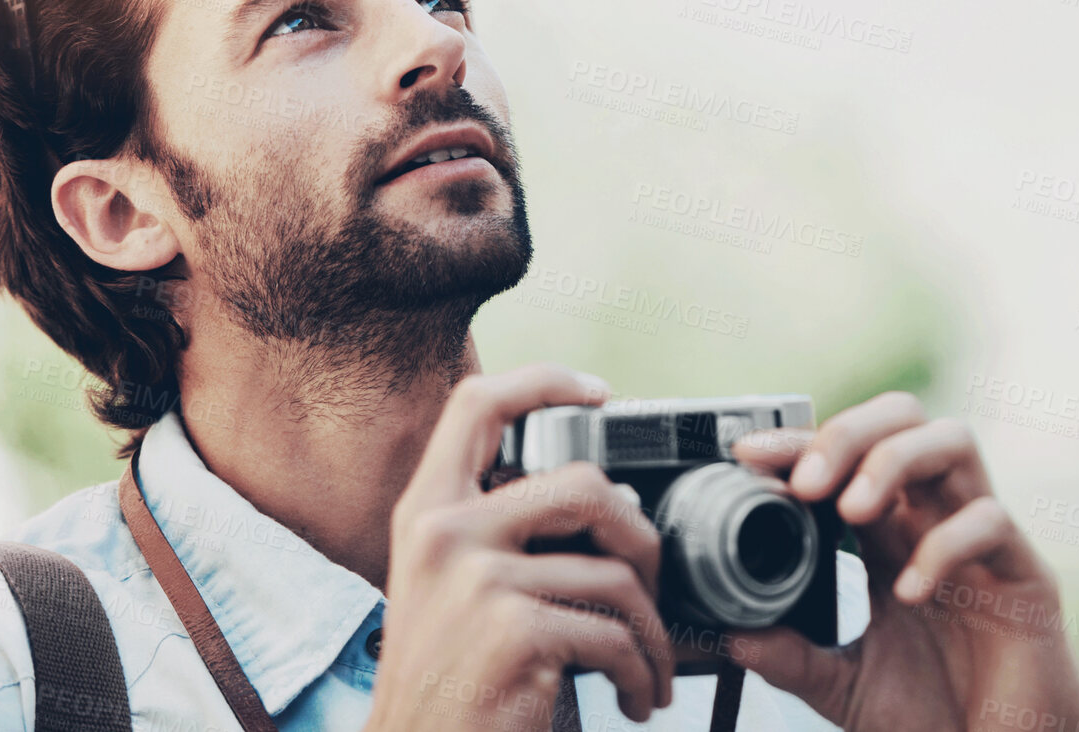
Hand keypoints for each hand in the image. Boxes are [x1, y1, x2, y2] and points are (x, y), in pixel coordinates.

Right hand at [364, 364, 674, 731]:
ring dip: (651, 632)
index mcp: (427, 510)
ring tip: (649, 666)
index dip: (543, 382)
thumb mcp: (444, 588)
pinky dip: (641, 673)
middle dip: (641, 539)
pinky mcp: (512, 632)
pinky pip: (613, 635)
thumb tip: (604, 506)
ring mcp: (477, 579)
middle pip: (584, 484)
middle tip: (651, 588)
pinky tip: (633, 696)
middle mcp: (444, 533)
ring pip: (614, 574)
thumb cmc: (444, 682)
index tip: (597, 393)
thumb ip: (496, 534)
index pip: (477, 405)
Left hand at [725, 393, 1078, 731]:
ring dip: (892, 460)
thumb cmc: (934, 716)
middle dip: (848, 433)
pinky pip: (992, 523)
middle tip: (805, 483)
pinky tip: (909, 591)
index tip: (748, 456)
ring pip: (952, 441)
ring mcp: (983, 540)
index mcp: (889, 532)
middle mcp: (935, 518)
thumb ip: (794, 660)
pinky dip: (944, 544)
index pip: (846, 455)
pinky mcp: (1027, 575)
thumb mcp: (843, 688)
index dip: (800, 442)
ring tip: (852, 508)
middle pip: (902, 418)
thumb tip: (732, 637)